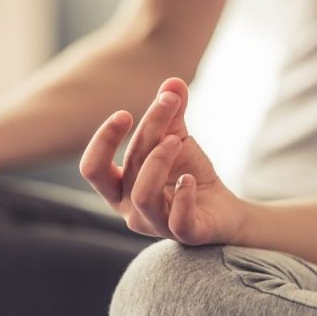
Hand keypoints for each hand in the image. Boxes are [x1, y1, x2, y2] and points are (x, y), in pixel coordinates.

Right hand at [80, 78, 246, 244]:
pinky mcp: (185, 234)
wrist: (223, 209)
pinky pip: (178, 220)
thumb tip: (173, 81)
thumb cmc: (188, 175)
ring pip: (144, 195)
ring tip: (179, 140)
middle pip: (126, 169)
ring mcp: (156, 225)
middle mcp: (131, 210)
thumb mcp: (176, 138)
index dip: (103, 141)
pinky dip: (183, 195)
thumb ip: (171, 113)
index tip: (125, 114)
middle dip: (145, 133)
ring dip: (159, 160)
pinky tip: (190, 178)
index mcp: (119, 188)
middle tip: (165, 105)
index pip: (93, 168)